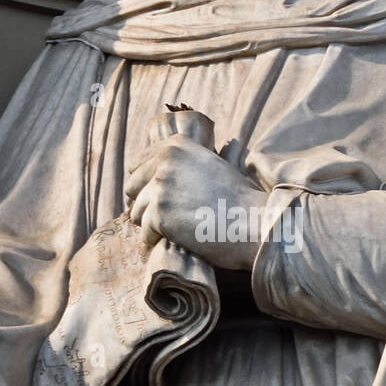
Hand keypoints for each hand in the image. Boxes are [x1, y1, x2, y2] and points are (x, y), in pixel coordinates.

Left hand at [123, 134, 266, 270]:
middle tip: (166, 218)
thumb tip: (152, 174)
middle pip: (131, 188)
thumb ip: (181, 164)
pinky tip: (179, 240)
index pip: (138, 164)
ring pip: (136, 212)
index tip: (159, 199)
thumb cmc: (237, 199)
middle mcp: (165, 161)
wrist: (253, 222)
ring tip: (176, 230)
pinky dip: (158, 241)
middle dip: (144, 205)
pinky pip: (145, 233)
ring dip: (151, 224)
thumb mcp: (209, 165)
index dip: (145, 184)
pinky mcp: (159, 214)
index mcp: (176, 145)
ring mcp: (160, 187)